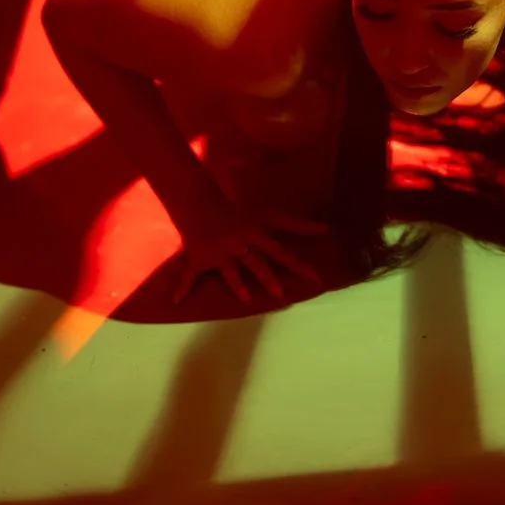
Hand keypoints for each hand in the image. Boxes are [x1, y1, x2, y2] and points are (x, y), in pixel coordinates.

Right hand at [172, 201, 328, 305]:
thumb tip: (329, 229)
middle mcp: (239, 245)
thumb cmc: (240, 212)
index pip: (282, 251)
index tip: (315, 278)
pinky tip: (175, 302)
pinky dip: (181, 287)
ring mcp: (219, 253)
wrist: (202, 203)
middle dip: (267, 277)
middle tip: (280, 294)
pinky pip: (189, 274)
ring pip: (230, 272)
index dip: (299, 264)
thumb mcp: (270, 216)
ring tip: (247, 301)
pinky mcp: (200, 259)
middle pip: (257, 263)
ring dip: (238, 285)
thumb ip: (298, 224)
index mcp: (256, 234)